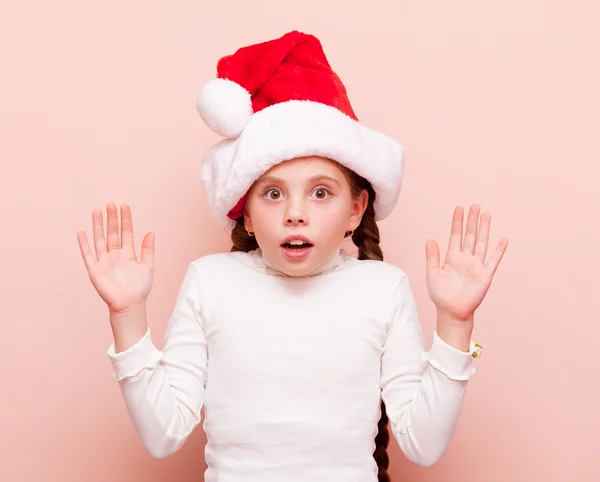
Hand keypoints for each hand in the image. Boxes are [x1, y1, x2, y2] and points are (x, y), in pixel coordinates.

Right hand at [77, 203, 154, 313]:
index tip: (124, 206)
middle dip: (112, 219)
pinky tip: (81, 232)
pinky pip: (88, 255)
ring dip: (98, 226)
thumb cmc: (140, 288)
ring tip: (96, 212)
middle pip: (112, 233)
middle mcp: (115, 255)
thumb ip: (148, 249)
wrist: (130, 304)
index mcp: (128, 254)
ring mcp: (104, 261)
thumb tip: (151, 232)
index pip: (126, 233)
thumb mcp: (148, 266)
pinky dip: (84, 244)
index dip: (125, 220)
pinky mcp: (95, 270)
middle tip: (110, 204)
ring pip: (100, 240)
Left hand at [425, 205, 507, 321]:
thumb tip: (430, 239)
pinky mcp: (485, 276)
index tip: (459, 208)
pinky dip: (498, 251)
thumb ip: (432, 257)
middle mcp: (465, 259)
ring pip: (481, 243)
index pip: (455, 235)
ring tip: (487, 215)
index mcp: (452, 257)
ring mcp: (476, 266)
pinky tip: (503, 240)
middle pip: (470, 236)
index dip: (457, 222)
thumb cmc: (441, 295)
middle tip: (475, 206)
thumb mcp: (432, 274)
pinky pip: (493, 261)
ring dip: (484, 230)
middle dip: (472, 221)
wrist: (451, 312)